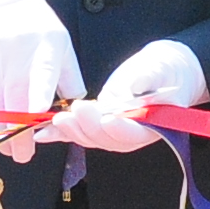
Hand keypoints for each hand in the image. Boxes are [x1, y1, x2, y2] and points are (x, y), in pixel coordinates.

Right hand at [0, 0, 79, 161]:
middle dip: (17, 132)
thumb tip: (74, 114)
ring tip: (8, 150)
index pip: (42, 74)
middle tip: (23, 155)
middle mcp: (16, 53)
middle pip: (14, 98)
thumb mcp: (63, 49)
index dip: (38, 97)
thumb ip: (70, 82)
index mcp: (45, 48)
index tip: (36, 119)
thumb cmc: (39, 33)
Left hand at [40, 38, 203, 155]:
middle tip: (76, 110)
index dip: (121, 128)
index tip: (108, 117)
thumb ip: (147, 78)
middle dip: (89, 126)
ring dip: (73, 131)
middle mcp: (132, 134)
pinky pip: (80, 132)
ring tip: (57, 120)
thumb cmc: (166, 71)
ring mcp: (114, 133)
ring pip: (91, 138)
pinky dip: (60, 133)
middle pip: (108, 139)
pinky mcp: (99, 126)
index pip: (135, 132)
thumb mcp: (160, 69)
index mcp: (154, 126)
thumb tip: (132, 87)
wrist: (162, 73)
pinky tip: (43, 132)